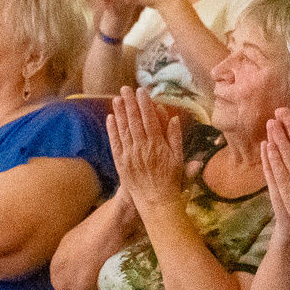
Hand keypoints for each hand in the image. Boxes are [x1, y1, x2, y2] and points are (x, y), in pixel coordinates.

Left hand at [107, 87, 188, 213]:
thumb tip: (174, 118)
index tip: (141, 91)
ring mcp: (130, 155)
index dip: (145, 104)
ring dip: (119, 113)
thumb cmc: (171, 180)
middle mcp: (142, 148)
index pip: (150, 120)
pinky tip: (110, 118)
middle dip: (130, 103)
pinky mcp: (121, 162)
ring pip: (123, 130)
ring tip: (117, 99)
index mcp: (157, 146)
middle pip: (134, 121)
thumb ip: (176, 137)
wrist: (155, 201)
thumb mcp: (179, 158)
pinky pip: (115, 143)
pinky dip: (112, 130)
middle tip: (125, 88)